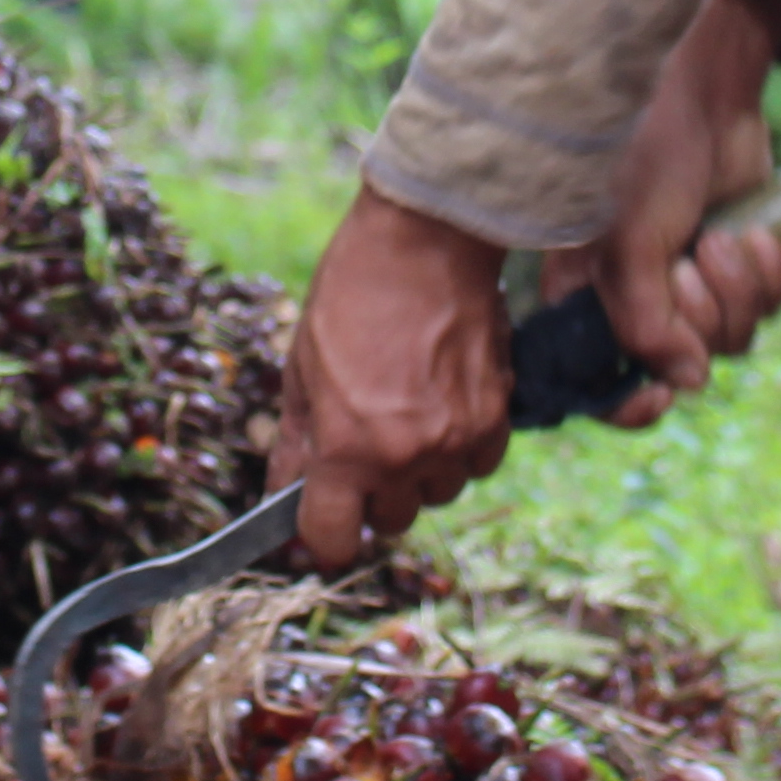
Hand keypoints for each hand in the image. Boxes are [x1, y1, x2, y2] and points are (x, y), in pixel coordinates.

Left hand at [274, 186, 515, 569]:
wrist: (426, 240)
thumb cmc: (351, 294)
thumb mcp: (301, 368)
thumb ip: (295, 442)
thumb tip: (283, 494)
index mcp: (347, 448)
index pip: (333, 540)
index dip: (321, 537)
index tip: (320, 520)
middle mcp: (405, 457)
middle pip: (390, 521)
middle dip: (372, 494)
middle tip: (362, 447)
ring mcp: (456, 439)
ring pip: (436, 494)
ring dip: (419, 472)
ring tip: (406, 414)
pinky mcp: (496, 417)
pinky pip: (477, 465)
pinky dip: (460, 449)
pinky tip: (442, 405)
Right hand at [541, 0, 780, 428]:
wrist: (702, 91)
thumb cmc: (640, 152)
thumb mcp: (626, 240)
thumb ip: (643, 320)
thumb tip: (687, 382)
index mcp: (586, 297)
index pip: (598, 383)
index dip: (626, 405)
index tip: (659, 397)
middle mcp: (638, 298)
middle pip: (683, 361)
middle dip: (702, 313)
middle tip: (692, 258)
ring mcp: (692, 281)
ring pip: (732, 337)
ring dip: (738, 289)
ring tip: (723, 237)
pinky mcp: (739, 262)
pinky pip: (768, 304)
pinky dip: (769, 273)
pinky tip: (755, 233)